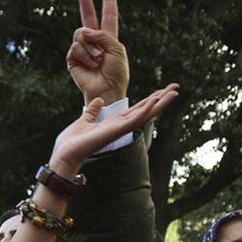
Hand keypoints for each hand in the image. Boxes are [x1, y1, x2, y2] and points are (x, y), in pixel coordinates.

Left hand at [49, 84, 178, 176]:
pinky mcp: (116, 131)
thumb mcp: (84, 120)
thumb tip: (98, 101)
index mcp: (114, 122)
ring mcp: (120, 129)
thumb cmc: (72, 141)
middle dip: (161, 99)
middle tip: (176, 88)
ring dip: (160, 103)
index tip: (162, 90)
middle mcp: (120, 125)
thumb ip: (93, 111)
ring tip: (174, 93)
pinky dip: (145, 111)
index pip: (136, 108)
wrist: (65, 153)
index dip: (150, 99)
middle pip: (146, 110)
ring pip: (145, 115)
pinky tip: (155, 101)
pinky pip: (134, 120)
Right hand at [67, 0, 128, 104]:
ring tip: (98, 60)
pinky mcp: (73, 59)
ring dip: (91, 47)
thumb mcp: (117, 49)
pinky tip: (90, 66)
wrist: (107, 90)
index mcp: (108, 38)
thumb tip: (83, 31)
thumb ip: (102, 35)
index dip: (108, 4)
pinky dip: (85, 55)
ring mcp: (83, 49)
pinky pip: (75, 47)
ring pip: (80, 34)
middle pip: (87, 17)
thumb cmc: (116, 73)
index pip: (108, 17)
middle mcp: (94, 41)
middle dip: (84, 1)